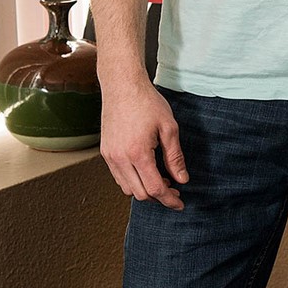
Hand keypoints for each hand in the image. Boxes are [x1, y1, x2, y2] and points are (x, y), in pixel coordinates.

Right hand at [98, 73, 189, 204]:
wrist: (122, 85)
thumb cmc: (146, 102)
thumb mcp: (169, 128)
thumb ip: (175, 157)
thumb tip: (182, 179)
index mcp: (137, 153)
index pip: (154, 189)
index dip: (169, 200)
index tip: (180, 203)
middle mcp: (120, 158)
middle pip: (140, 194)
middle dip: (158, 197)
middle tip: (174, 190)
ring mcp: (110, 156)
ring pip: (127, 188)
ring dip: (144, 190)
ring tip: (161, 179)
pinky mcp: (105, 151)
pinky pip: (118, 177)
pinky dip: (132, 181)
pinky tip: (145, 171)